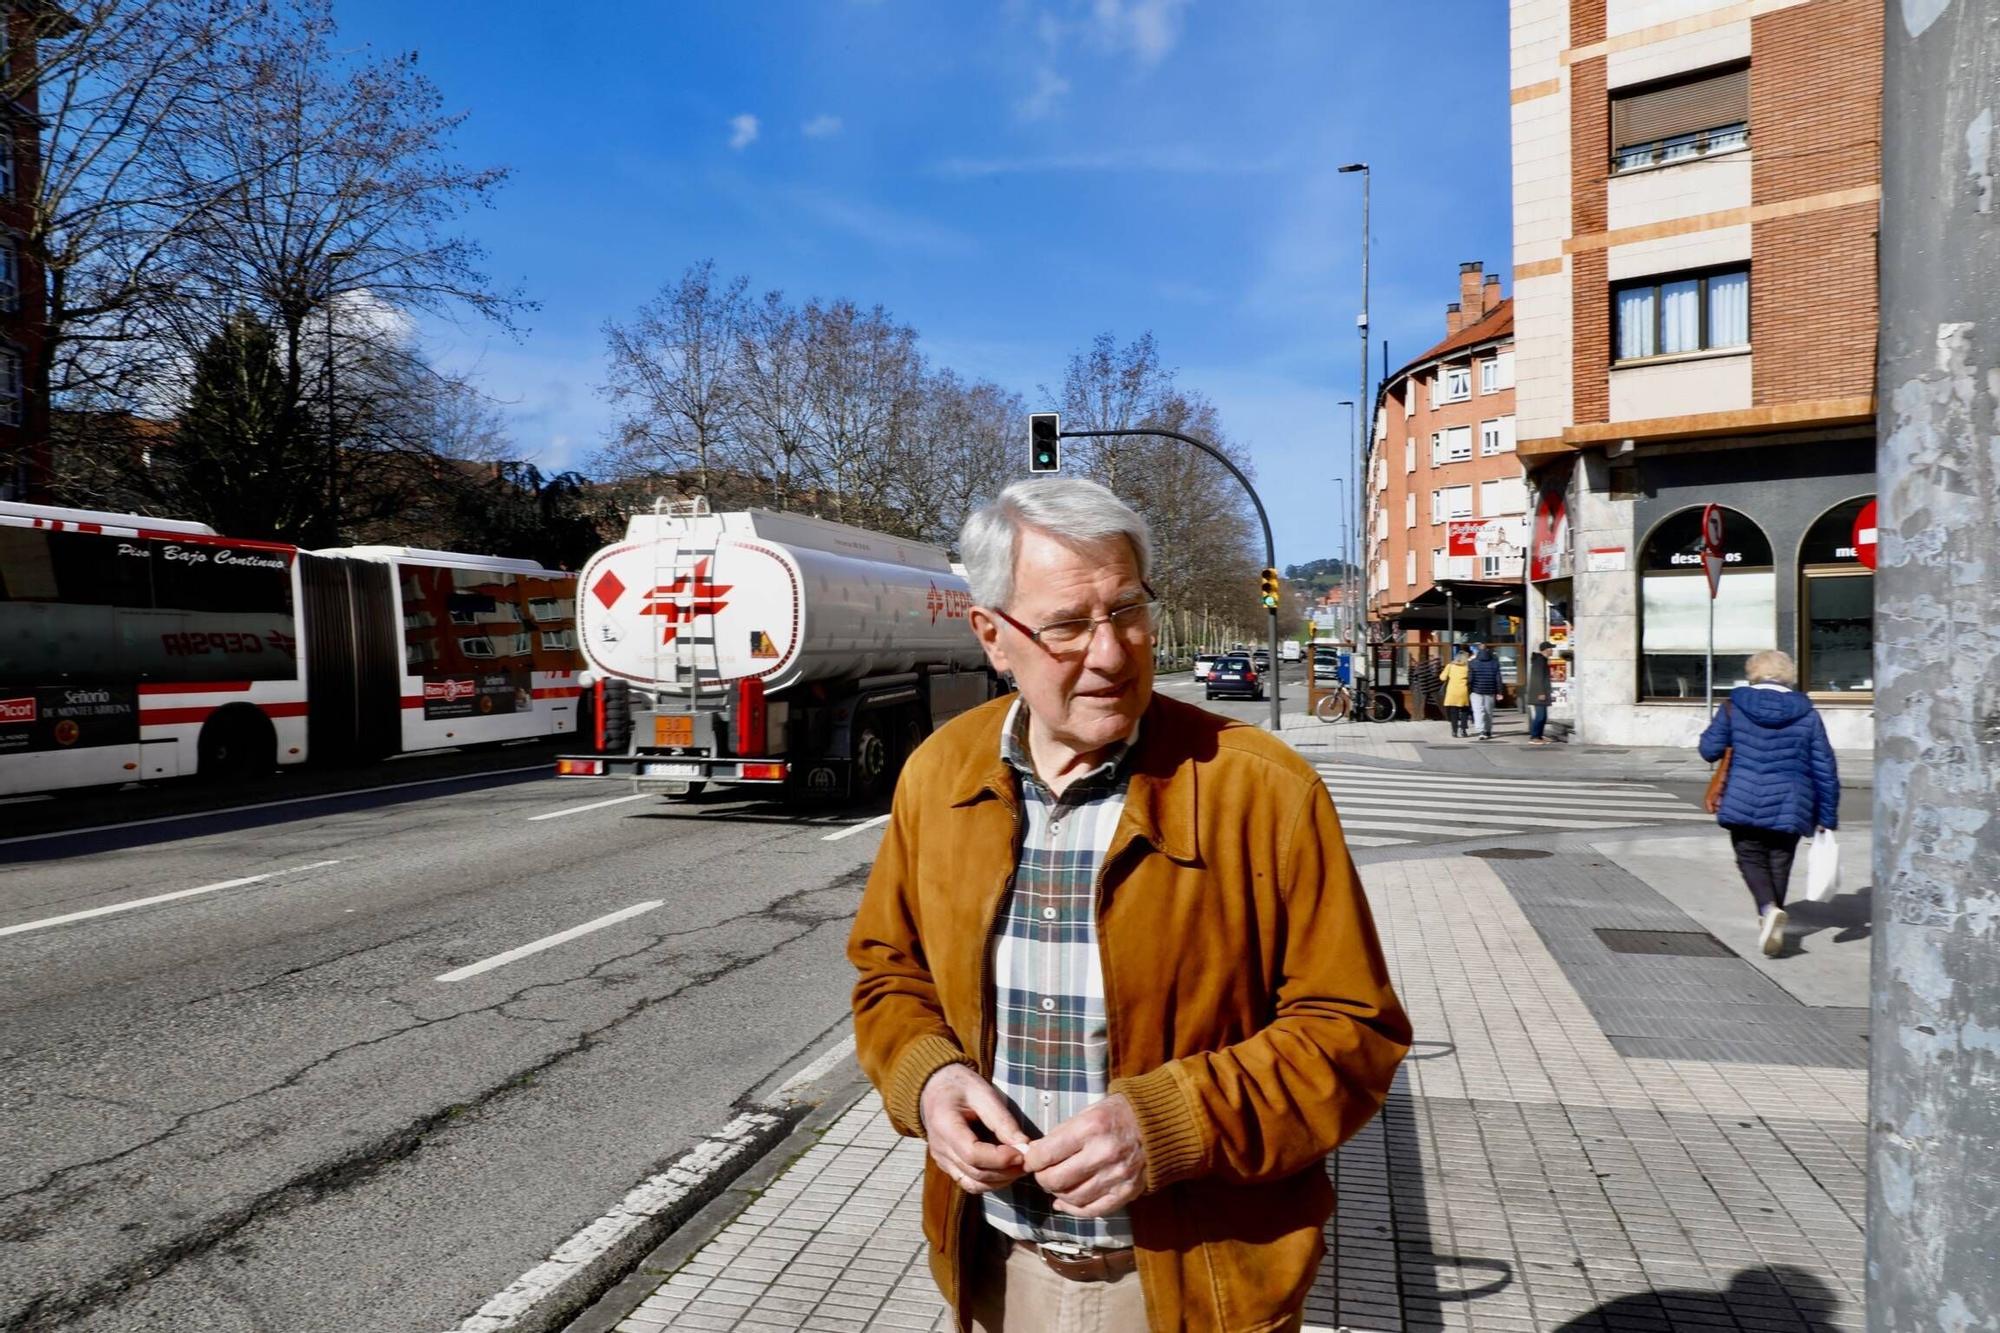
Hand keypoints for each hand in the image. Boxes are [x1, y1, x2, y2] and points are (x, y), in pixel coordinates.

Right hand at [918, 1064, 1030, 1194]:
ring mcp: (941, 1160)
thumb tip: (1024, 1146)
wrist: (935, 1087)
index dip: (1000, 1159)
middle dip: (1005, 1171)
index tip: (1022, 1153)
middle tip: (1028, 1161)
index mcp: (944, 1125)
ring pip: (973, 1184)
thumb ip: (1002, 1120)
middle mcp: (939, 1148)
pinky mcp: (947, 1166)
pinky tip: (1005, 1170)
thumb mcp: (983, 1093)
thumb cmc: (960, 1085)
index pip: (972, 1154)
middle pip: (975, 1173)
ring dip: (1000, 1181)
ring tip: (1019, 1167)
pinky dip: (990, 1182)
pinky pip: (969, 1183)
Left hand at [1019, 1094, 1146, 1218]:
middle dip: (1042, 1179)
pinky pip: (1092, 1210)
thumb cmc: (1118, 1115)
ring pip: (1072, 1198)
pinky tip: (1065, 1202)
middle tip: (1043, 1173)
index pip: (1046, 1154)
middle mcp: (1103, 1153)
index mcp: (1090, 1128)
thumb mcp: (1088, 1112)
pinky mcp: (1127, 1192)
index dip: (1032, 1160)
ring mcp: (1117, 1176)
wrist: (1160, 1124)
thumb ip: (1061, 1134)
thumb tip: (1033, 1155)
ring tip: (1057, 1184)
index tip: (1031, 1160)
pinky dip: (1074, 1209)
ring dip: (1058, 1194)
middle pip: (1056, 1180)